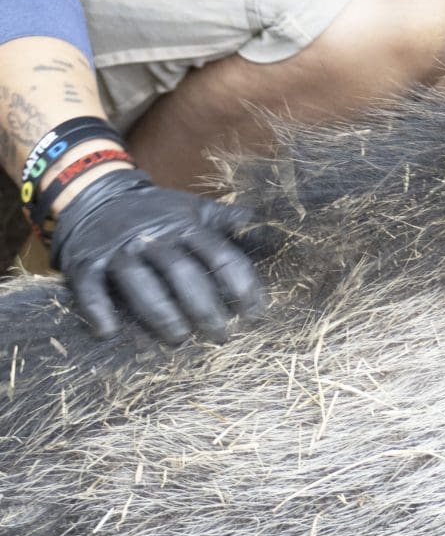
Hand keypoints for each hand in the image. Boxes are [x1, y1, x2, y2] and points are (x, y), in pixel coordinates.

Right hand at [48, 168, 265, 345]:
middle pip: (184, 275)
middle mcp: (153, 238)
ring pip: (143, 287)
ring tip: (178, 341)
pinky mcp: (87, 263)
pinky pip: (92, 290)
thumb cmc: (155, 211)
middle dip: (206, 309)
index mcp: (185, 226)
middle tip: (221, 337)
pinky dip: (100, 311)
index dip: (241, 287)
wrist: (97, 194)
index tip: (255, 315)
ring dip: (162, 317)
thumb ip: (228, 222)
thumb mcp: (193, 210)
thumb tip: (266, 228)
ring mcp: (119, 251)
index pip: (221, 256)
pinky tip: (111, 333)